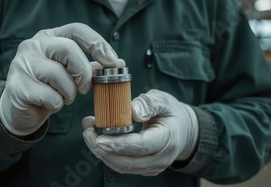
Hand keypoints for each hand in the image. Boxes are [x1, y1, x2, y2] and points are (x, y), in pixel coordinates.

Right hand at [0, 23, 124, 135]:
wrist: (19, 109)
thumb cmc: (48, 87)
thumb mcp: (69, 73)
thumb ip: (90, 67)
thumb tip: (118, 63)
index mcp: (49, 36)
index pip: (77, 30)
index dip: (98, 44)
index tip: (113, 62)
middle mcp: (34, 45)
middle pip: (69, 49)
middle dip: (83, 72)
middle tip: (85, 88)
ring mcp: (23, 63)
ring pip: (59, 75)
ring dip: (69, 92)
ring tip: (63, 97)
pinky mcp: (17, 86)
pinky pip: (50, 96)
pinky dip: (56, 104)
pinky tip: (49, 104)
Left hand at [82, 89, 198, 175]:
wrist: (182, 131)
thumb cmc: (170, 113)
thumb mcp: (164, 101)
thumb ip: (149, 103)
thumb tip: (133, 111)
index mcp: (167, 140)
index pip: (141, 146)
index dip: (118, 144)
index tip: (99, 138)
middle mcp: (160, 159)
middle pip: (128, 161)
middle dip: (104, 149)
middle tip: (88, 132)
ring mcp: (152, 167)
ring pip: (122, 166)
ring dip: (102, 153)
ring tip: (88, 134)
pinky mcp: (143, 169)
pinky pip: (122, 166)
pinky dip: (107, 155)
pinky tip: (96, 142)